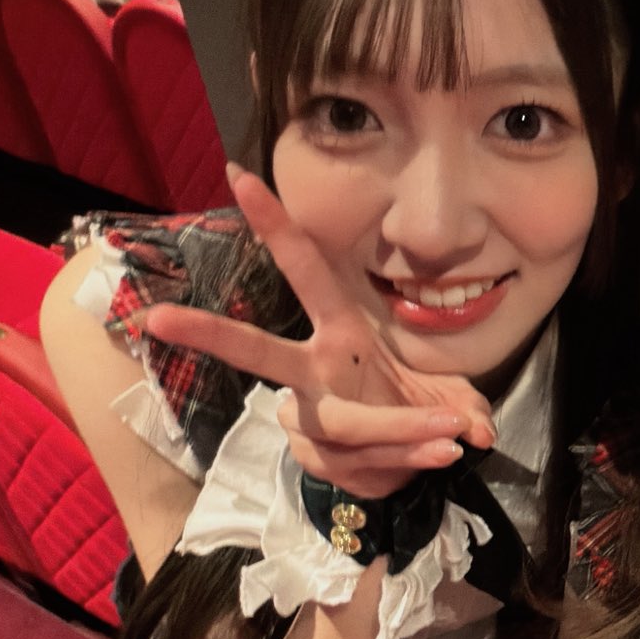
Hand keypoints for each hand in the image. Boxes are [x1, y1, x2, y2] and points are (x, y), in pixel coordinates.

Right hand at [138, 164, 494, 496]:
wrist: (404, 463)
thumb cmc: (414, 407)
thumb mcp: (451, 397)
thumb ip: (467, 407)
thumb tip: (481, 429)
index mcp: (340, 332)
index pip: (305, 271)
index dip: (275, 225)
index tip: (240, 175)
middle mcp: (313, 372)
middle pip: (258, 354)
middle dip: (211, 334)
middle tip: (158, 318)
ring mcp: (308, 419)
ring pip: (344, 426)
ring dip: (402, 430)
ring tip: (450, 436)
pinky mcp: (315, 460)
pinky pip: (361, 463)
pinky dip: (406, 460)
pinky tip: (435, 456)